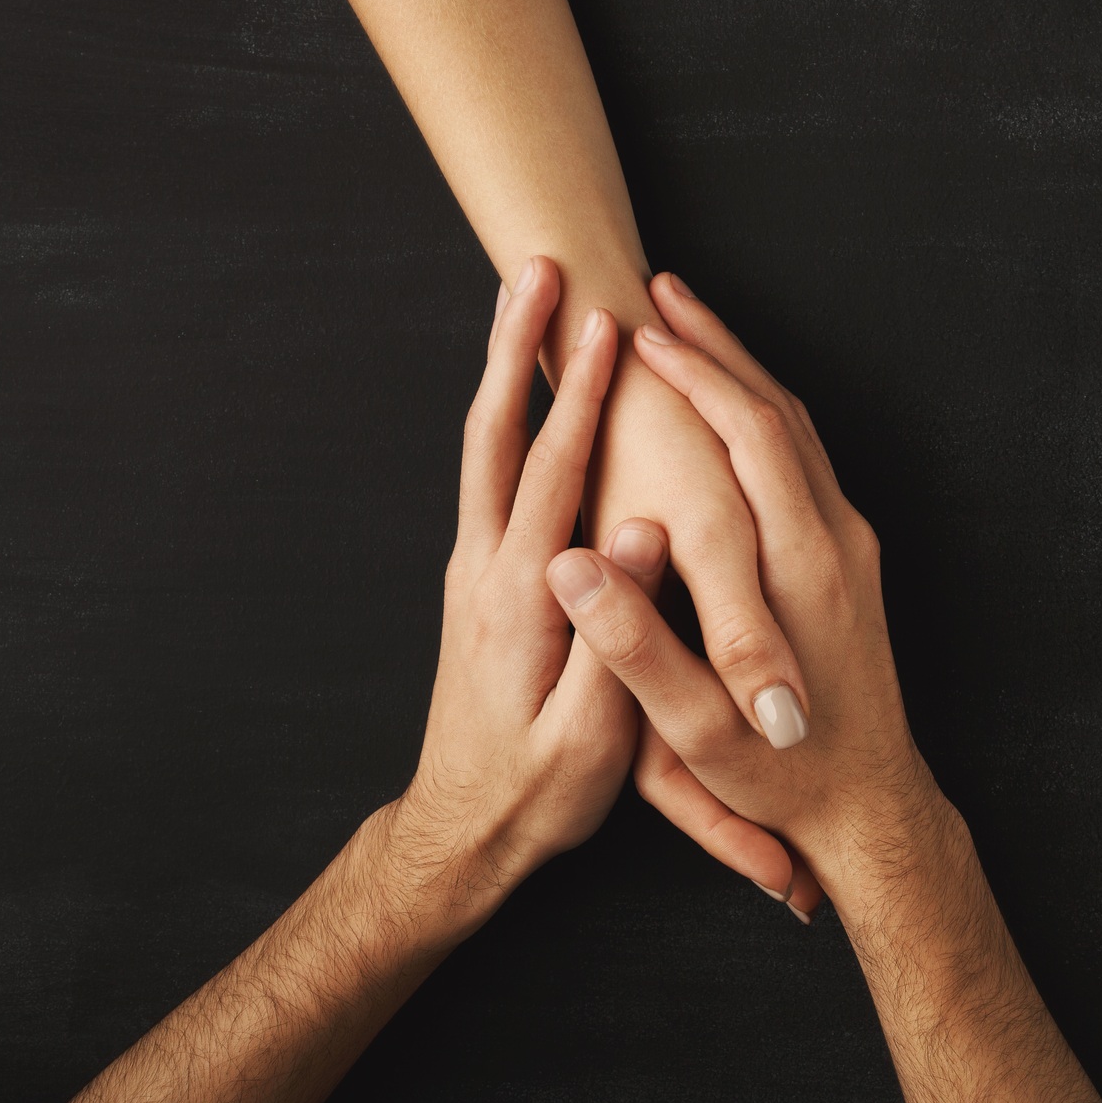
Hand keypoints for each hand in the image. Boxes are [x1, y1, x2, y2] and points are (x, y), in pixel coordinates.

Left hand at [395, 256, 637, 924]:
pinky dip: (509, 413)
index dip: (580, 400)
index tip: (608, 331)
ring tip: (528, 298)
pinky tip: (527, 385)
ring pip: (484, 447)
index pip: (549, 477)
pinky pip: (492, 475)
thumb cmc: (535, 794)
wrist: (461, 833)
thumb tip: (640, 531)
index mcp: (516, 600)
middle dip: (516, 346)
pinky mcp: (482, 579)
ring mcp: (474, 570)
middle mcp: (482, 569)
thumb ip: (615, 630)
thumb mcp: (590, 735)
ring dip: (504, 366)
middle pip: (493, 436)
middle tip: (538, 269)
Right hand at [547, 274, 948, 894]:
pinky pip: (806, 458)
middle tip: (663, 291)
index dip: (695, 376)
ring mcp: (852, 546)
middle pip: (780, 410)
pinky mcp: (852, 560)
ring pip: (800, 428)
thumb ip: (636, 647)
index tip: (642, 330)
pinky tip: (730, 403)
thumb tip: (573, 571)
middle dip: (719, 346)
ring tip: (688, 325)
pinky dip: (765, 411)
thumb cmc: (777, 776)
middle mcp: (837, 540)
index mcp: (800, 568)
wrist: (870, 807)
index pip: (750, 435)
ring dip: (745, 370)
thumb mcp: (694, 732)